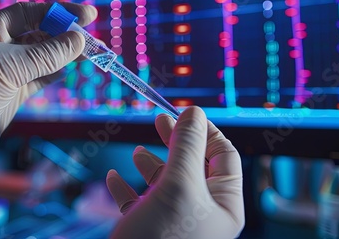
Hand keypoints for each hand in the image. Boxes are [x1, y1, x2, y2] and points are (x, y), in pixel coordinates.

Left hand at [0, 2, 96, 184]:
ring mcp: (6, 71)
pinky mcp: (13, 93)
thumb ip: (46, 54)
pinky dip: (55, 73)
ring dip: (65, 55)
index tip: (88, 15)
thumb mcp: (8, 68)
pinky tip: (70, 68)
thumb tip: (78, 39)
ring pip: (42, 57)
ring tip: (90, 54)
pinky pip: (40, 77)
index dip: (58, 12)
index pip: (28, 13)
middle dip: (66, 35)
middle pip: (39, 34)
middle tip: (94, 39)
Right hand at [106, 106, 243, 238]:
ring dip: (151, 165)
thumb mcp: (178, 185)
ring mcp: (175, 223)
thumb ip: (187, 146)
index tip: (182, 113)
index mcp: (222, 203)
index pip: (222, 155)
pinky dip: (127, 189)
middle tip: (159, 120)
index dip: (204, 130)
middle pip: (193, 166)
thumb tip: (194, 111)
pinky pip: (140, 203)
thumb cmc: (162, 238)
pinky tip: (115, 180)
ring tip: (139, 153)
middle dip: (176, 142)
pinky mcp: (149, 232)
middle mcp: (202, 213)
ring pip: (165, 184)